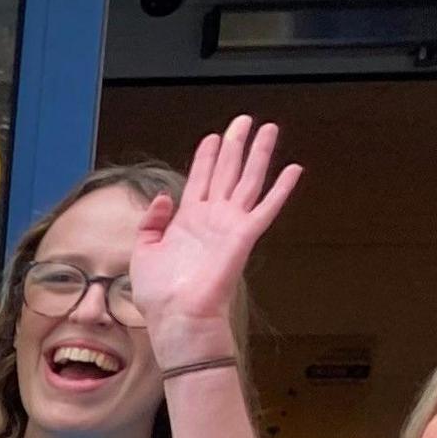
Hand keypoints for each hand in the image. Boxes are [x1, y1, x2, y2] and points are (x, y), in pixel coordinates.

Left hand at [128, 116, 301, 350]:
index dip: (207, 156)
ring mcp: (229, 225)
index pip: (200, 179)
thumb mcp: (143, 251)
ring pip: (248, 180)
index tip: (213, 136)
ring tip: (268, 129)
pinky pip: (266, 208)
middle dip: (236, 144)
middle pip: (227, 172)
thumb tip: (163, 196)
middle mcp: (211, 219)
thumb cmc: (159, 294)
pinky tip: (293, 169)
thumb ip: (151, 222)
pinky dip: (281, 189)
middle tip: (245, 120)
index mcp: (186, 220)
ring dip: (258, 154)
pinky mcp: (243, 236)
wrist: (175, 317)